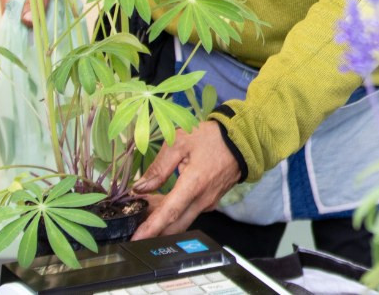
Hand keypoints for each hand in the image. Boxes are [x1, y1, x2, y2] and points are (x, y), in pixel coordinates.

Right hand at [0, 0, 60, 26]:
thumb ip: (35, 2)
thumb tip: (26, 22)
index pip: (8, 12)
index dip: (19, 23)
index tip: (32, 32)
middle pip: (13, 14)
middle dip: (26, 22)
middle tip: (41, 30)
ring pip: (20, 12)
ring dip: (32, 17)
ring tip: (44, 23)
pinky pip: (26, 8)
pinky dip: (34, 12)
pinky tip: (44, 17)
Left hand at [131, 121, 241, 238]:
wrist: (243, 139)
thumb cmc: (212, 137)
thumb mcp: (180, 141)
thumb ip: (159, 167)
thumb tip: (140, 187)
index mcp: (194, 184)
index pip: (169, 214)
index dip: (151, 229)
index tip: (136, 241)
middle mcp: (202, 200)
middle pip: (174, 226)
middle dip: (153, 228)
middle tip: (135, 220)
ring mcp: (208, 203)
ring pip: (181, 220)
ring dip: (162, 219)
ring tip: (145, 205)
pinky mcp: (211, 202)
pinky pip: (189, 213)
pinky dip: (174, 212)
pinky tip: (163, 201)